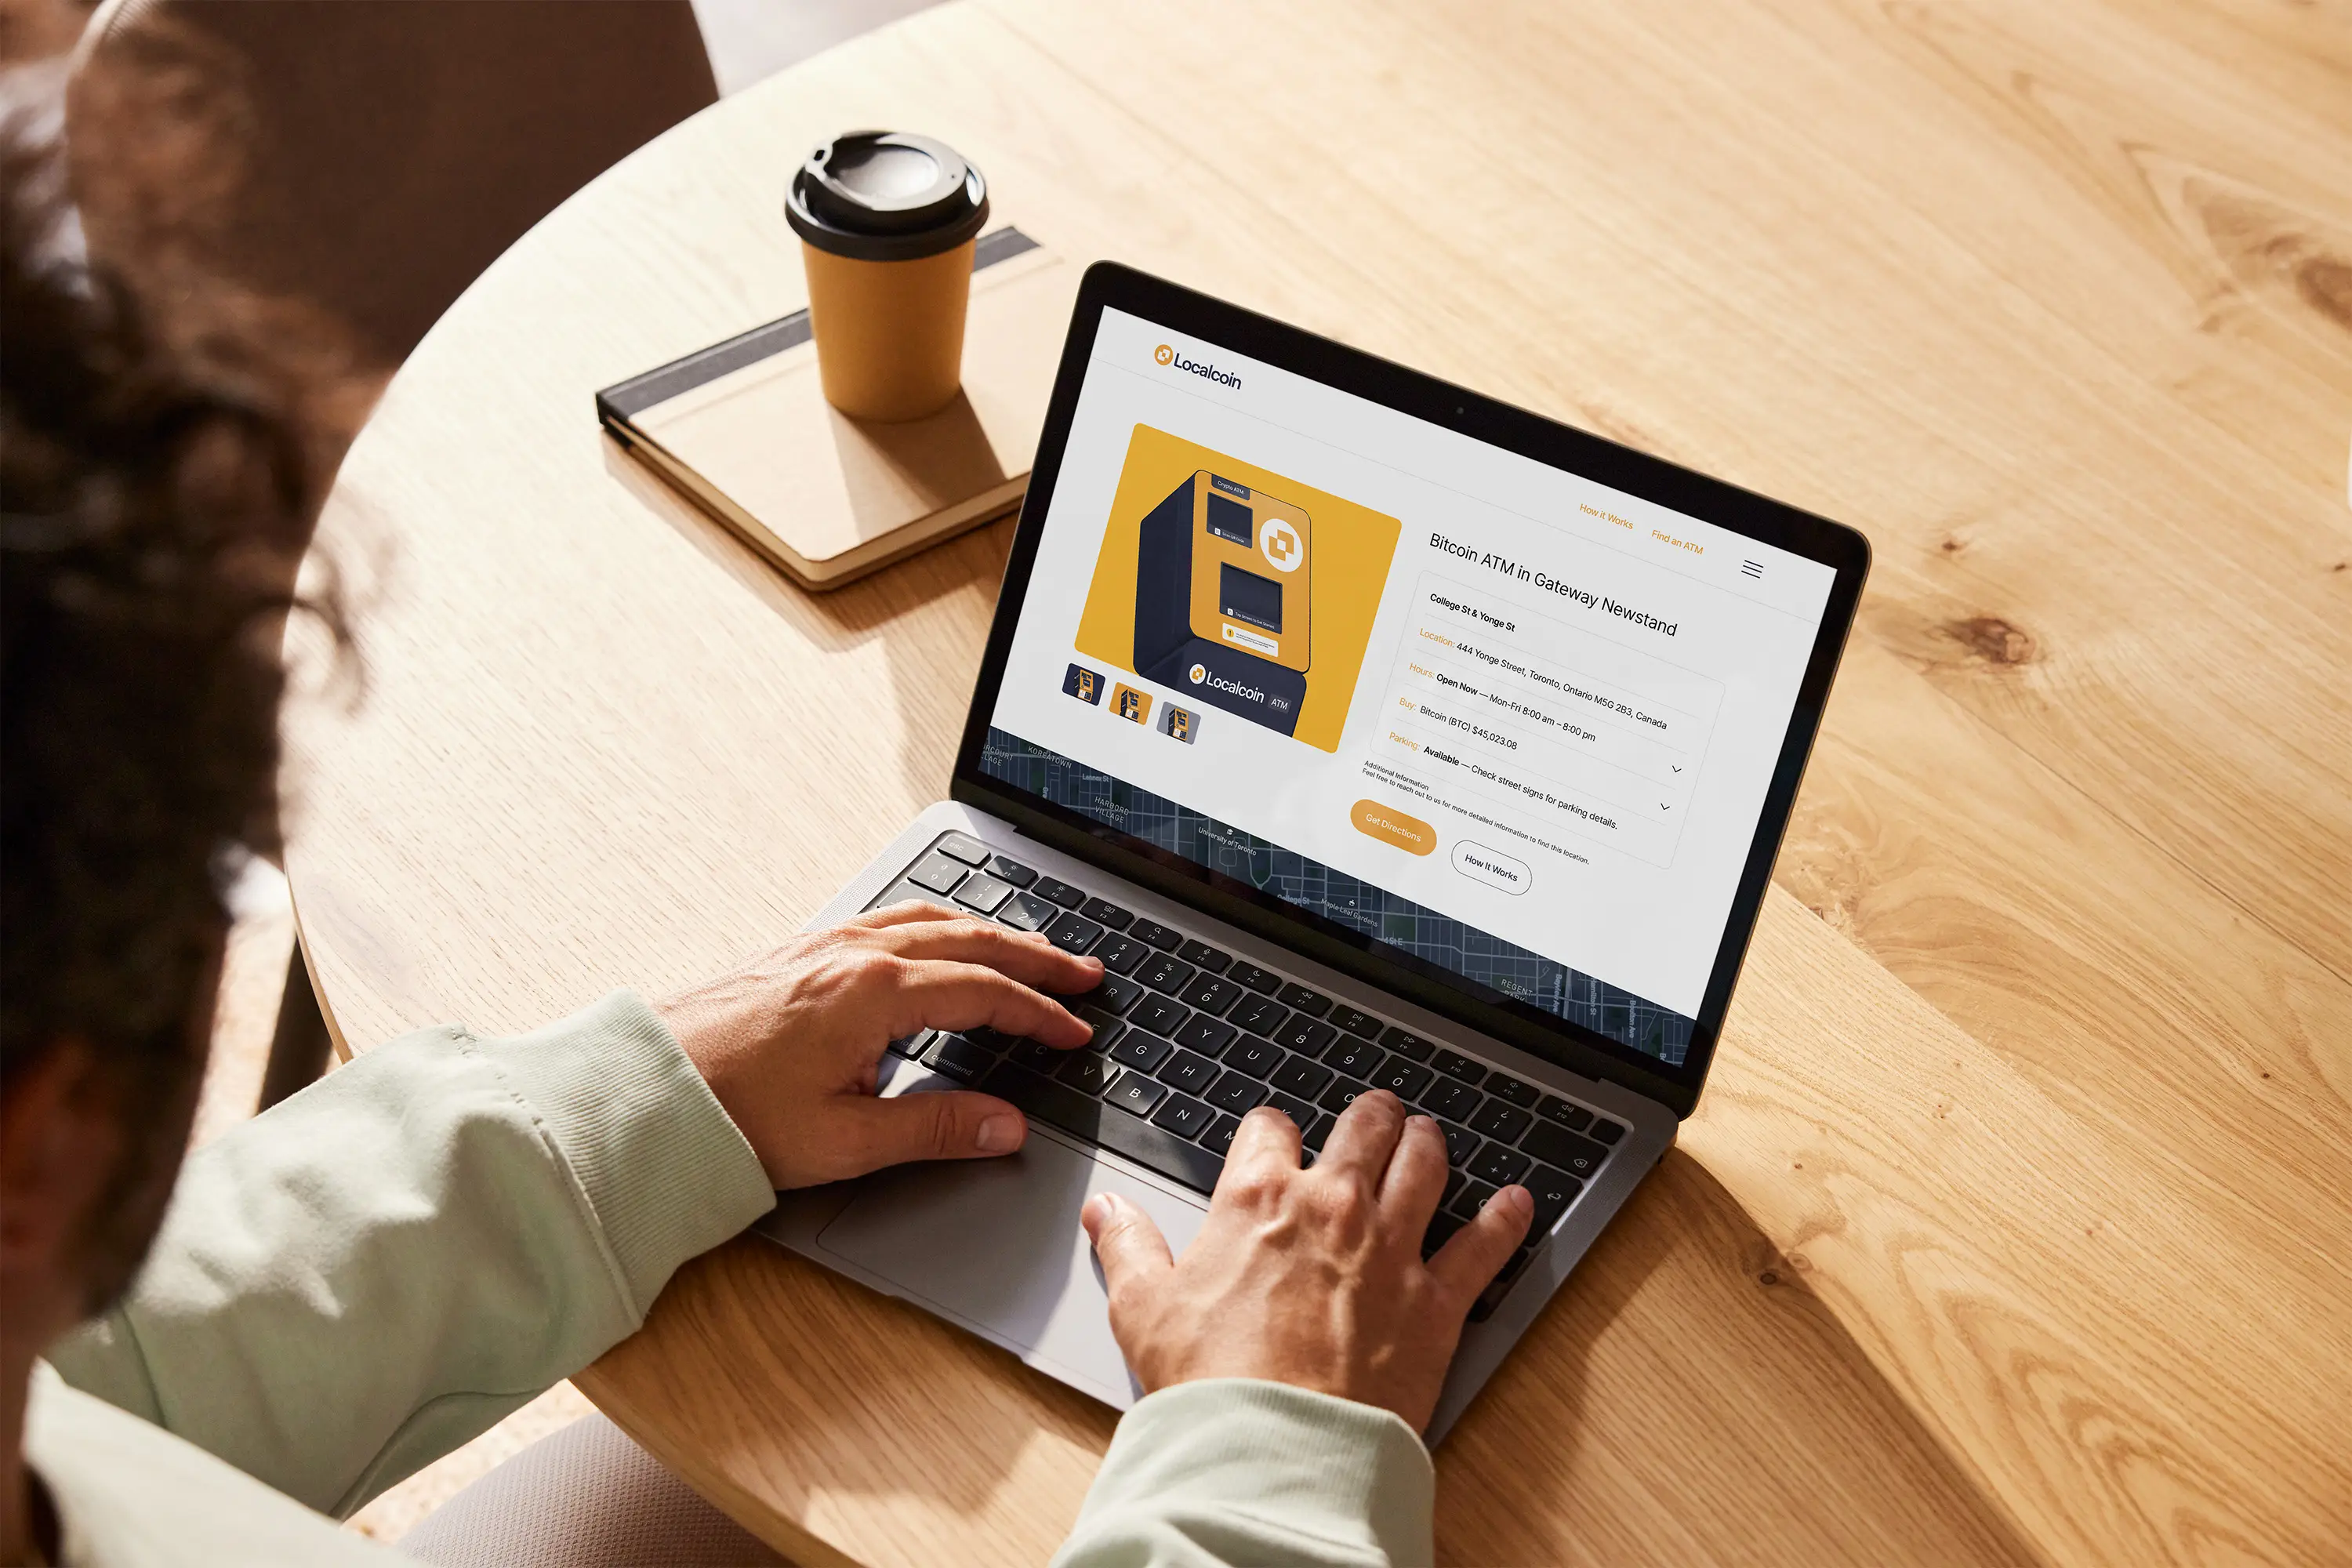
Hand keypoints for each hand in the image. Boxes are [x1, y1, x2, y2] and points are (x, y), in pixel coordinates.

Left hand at [655, 903, 1102, 1188]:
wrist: (639, 1093)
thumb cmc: (728, 1116)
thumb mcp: (845, 1141)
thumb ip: (936, 1130)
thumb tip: (1006, 1126)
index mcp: (875, 991)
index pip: (984, 992)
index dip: (1039, 1014)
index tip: (1076, 1031)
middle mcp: (852, 953)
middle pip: (968, 939)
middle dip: (1033, 956)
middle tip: (1082, 970)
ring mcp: (821, 945)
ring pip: (927, 919)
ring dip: (987, 933)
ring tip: (1026, 950)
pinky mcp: (796, 952)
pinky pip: (887, 920)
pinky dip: (935, 926)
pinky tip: (936, 940)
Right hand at [1082, 1090, 1530, 1431]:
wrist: (1274, 1446)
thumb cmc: (1208, 1382)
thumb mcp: (1143, 1308)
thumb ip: (1127, 1247)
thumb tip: (1105, 1212)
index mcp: (1257, 1198)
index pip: (1270, 1128)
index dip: (1271, 1131)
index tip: (1274, 1142)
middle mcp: (1332, 1206)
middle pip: (1364, 1127)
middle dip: (1369, 1117)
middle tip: (1374, 1118)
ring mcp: (1391, 1247)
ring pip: (1426, 1164)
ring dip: (1429, 1143)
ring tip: (1429, 1137)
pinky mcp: (1436, 1300)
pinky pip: (1485, 1245)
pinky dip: (1507, 1220)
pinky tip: (1518, 1203)